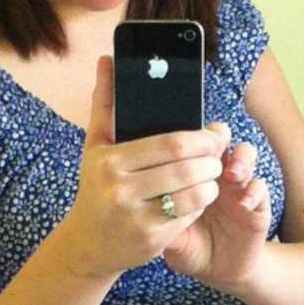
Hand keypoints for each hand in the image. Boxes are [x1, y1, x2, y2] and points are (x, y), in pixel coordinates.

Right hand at [59, 56, 229, 280]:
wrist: (85, 245)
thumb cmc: (95, 188)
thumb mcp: (96, 147)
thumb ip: (105, 103)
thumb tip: (107, 59)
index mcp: (110, 161)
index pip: (171, 143)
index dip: (204, 138)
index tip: (216, 135)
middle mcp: (119, 190)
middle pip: (187, 167)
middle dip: (212, 160)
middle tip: (217, 157)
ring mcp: (135, 218)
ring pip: (194, 193)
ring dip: (211, 184)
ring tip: (209, 177)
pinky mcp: (150, 241)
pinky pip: (189, 216)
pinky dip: (199, 206)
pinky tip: (194, 200)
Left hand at [162, 133, 272, 290]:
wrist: (214, 270)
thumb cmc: (187, 246)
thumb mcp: (166, 234)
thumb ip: (155, 217)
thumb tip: (133, 204)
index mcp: (191, 174)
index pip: (191, 143)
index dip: (189, 139)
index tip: (179, 144)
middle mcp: (216, 174)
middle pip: (221, 139)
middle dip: (216, 139)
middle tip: (210, 149)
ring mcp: (238, 187)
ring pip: (246, 156)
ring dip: (240, 159)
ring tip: (231, 173)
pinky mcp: (257, 206)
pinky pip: (261, 190)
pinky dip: (254, 192)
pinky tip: (243, 202)